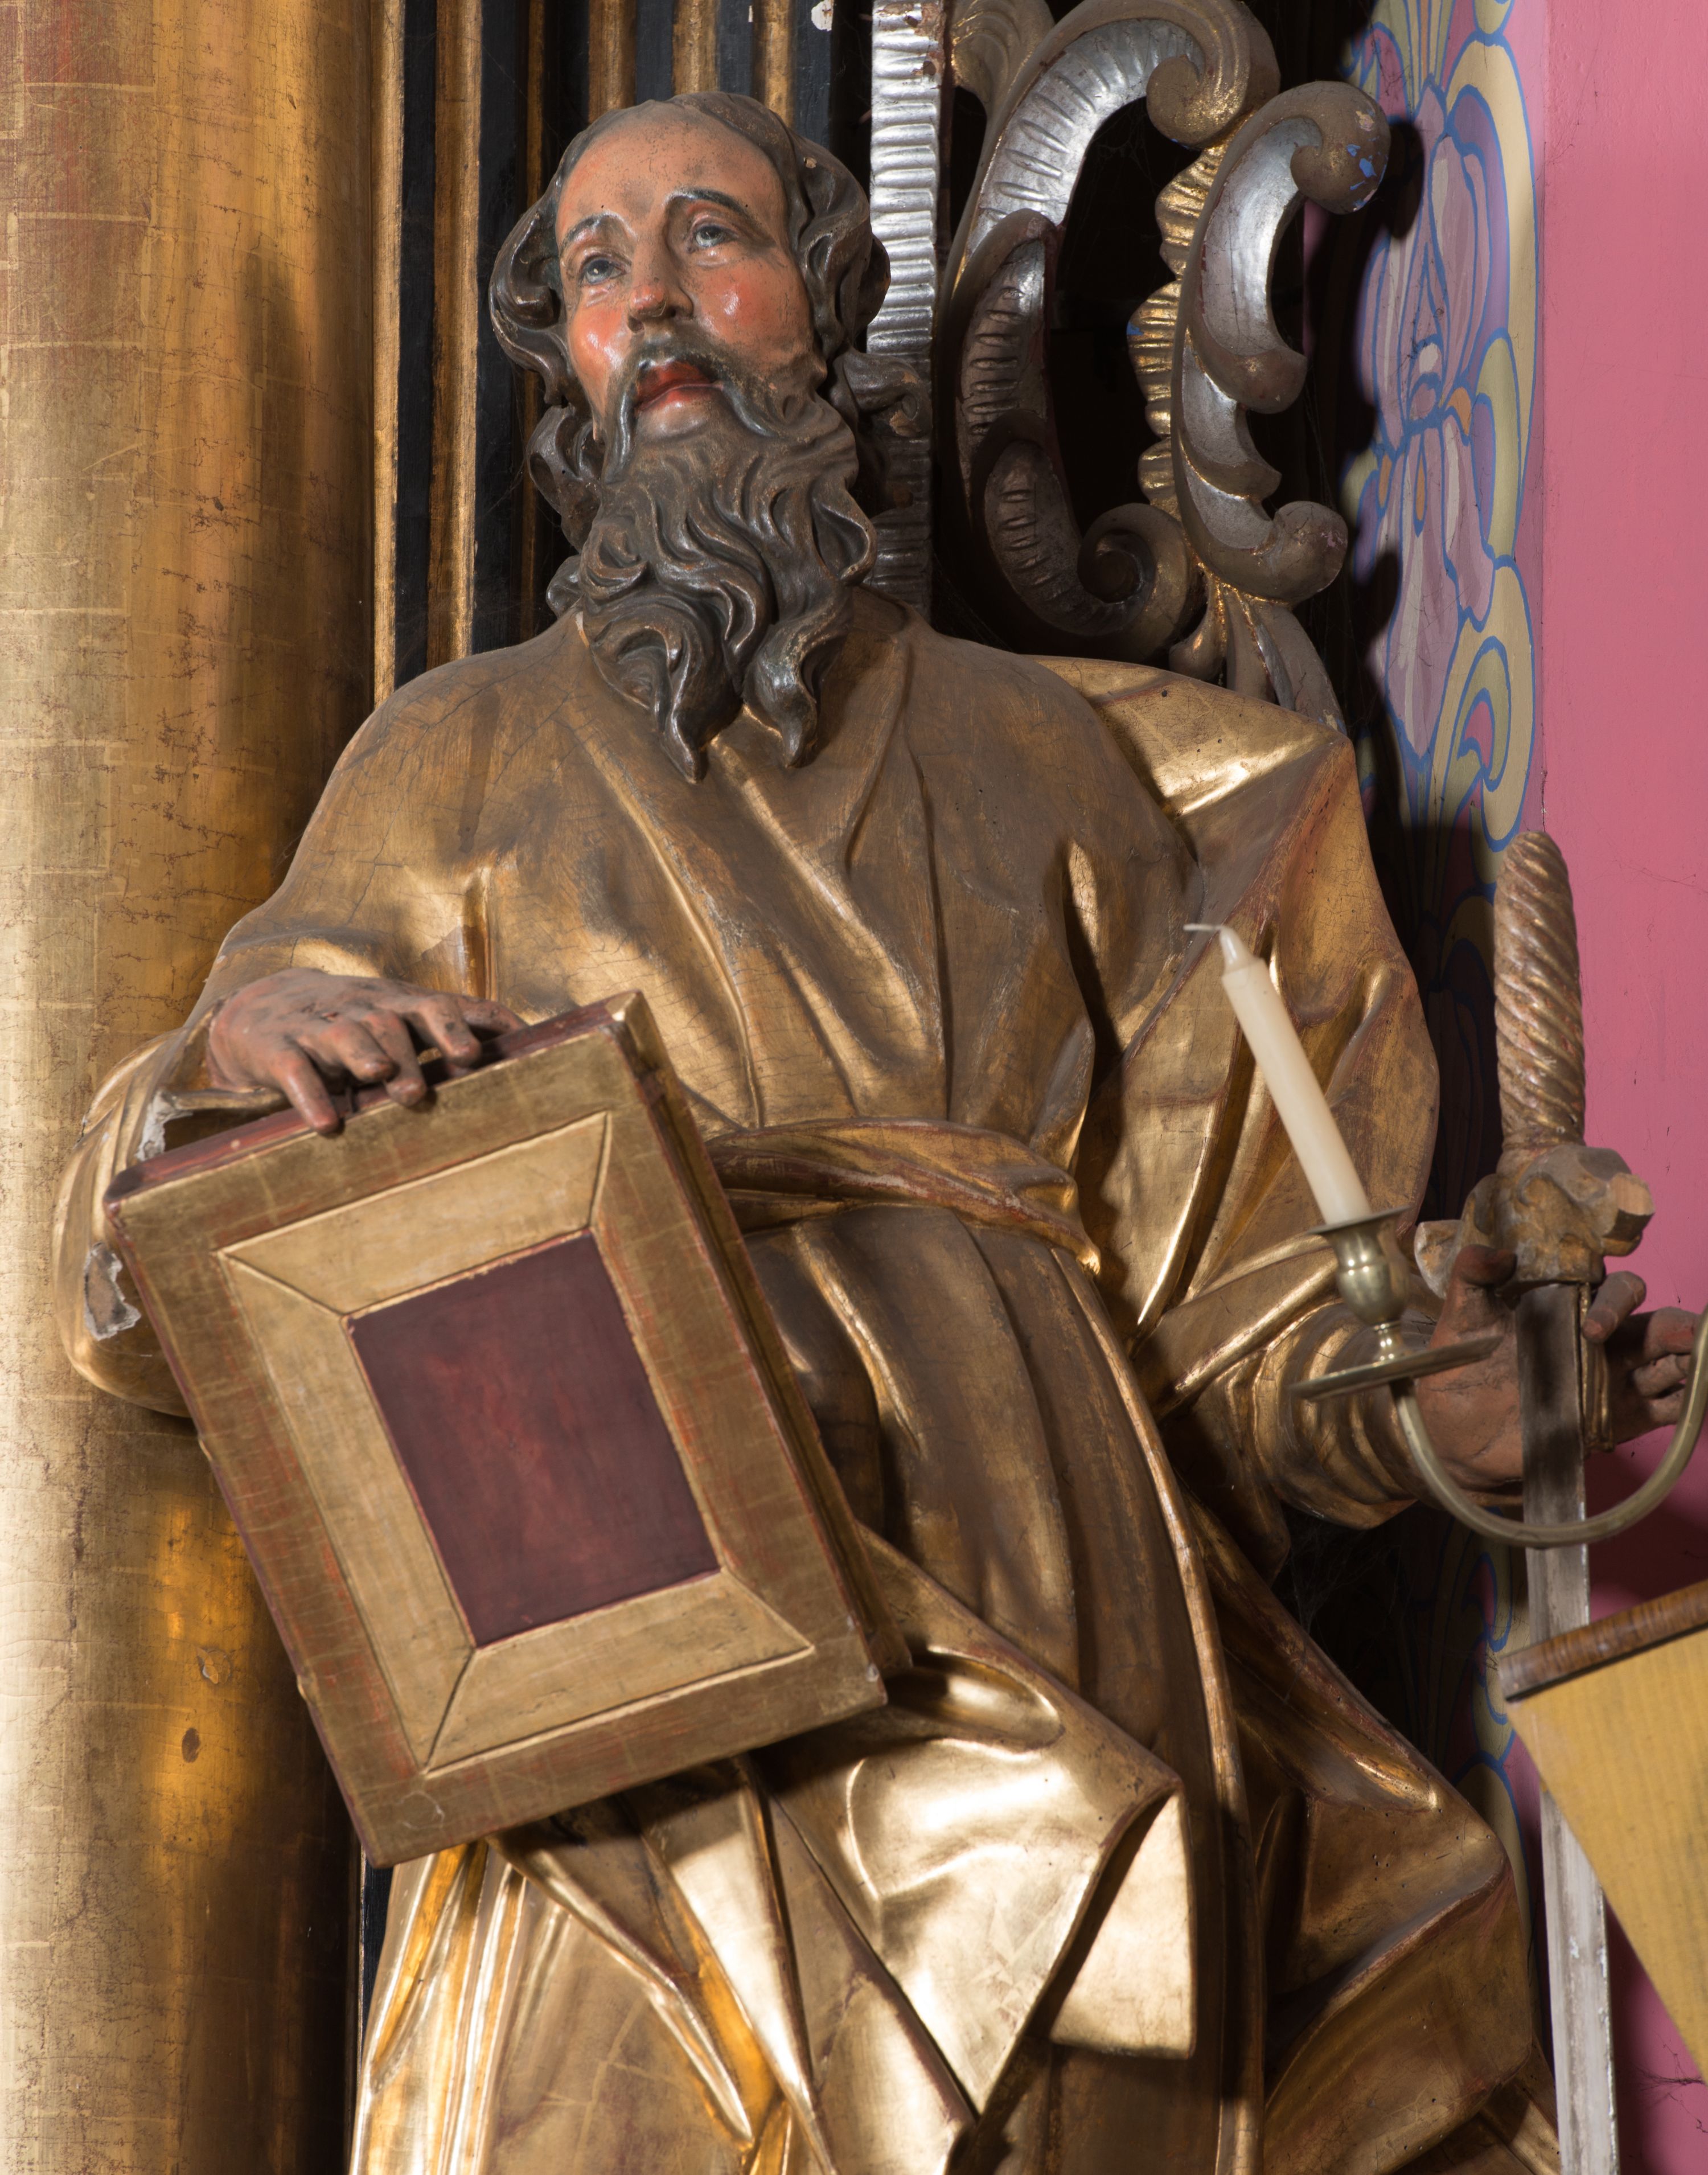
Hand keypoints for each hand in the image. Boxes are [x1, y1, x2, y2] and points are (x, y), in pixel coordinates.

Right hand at [206, 968, 521, 1135]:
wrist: (263, 1010)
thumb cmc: (357, 1021)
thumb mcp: (404, 1016)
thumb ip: (460, 1022)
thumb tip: (526, 1036)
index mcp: (399, 1005)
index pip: (436, 1007)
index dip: (458, 1027)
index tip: (476, 1056)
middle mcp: (362, 1010)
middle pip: (390, 1023)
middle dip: (409, 1052)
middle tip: (422, 1089)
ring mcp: (317, 1027)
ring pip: (344, 1035)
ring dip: (365, 1056)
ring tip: (381, 1079)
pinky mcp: (276, 1048)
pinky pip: (293, 1069)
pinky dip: (309, 1094)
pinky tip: (326, 1124)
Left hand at [1409, 1248, 1700, 1491]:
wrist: (1451, 1435)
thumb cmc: (1458, 1369)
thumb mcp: (1459, 1319)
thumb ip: (1472, 1278)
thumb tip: (1494, 1253)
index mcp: (1570, 1309)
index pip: (1614, 1289)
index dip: (1615, 1301)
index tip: (1592, 1329)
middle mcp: (1602, 1341)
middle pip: (1657, 1326)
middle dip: (1680, 1329)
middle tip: (1689, 1336)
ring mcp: (1613, 1380)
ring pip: (1671, 1365)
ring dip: (1691, 1364)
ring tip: (1697, 1365)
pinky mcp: (1616, 1419)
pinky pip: (1666, 1409)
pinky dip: (1687, 1405)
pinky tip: (1694, 1403)